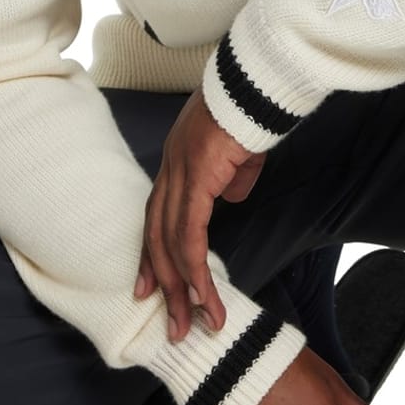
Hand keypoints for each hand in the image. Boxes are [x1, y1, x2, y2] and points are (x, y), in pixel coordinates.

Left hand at [133, 84, 267, 341]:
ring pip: (170, 242)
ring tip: (192, 323)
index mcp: (176, 159)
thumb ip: (230, 177)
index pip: (156, 215)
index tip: (147, 288)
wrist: (257, 80)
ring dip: (182, 287)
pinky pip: (190, 233)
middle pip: (157, 235)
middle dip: (164, 283)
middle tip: (171, 324)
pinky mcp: (198, 176)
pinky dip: (194, 267)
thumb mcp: (240, 151)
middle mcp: (171, 167)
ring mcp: (181, 171)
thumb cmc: (253, 107)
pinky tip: (203, 292)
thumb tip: (228, 197)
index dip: (151, 254)